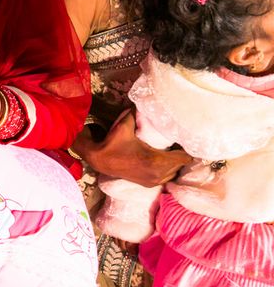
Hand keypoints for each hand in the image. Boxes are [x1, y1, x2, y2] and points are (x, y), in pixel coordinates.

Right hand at [74, 110, 191, 186]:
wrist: (99, 160)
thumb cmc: (112, 144)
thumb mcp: (124, 126)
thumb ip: (135, 114)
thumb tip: (142, 101)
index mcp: (155, 161)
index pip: (184, 158)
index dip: (186, 148)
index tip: (186, 140)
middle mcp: (157, 174)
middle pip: (181, 165)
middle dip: (181, 154)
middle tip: (180, 143)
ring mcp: (153, 181)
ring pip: (174, 172)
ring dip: (175, 163)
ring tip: (173, 151)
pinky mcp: (149, 184)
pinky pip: (167, 177)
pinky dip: (168, 170)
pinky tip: (164, 160)